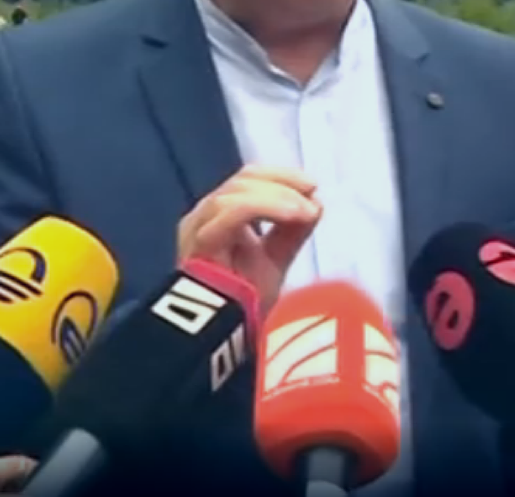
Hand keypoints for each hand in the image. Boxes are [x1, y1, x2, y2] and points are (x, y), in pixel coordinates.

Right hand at [177, 165, 321, 315]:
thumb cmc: (242, 302)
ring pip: (236, 192)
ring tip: (304, 211)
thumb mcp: (274, 260)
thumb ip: (291, 232)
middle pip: (242, 180)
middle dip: (282, 182)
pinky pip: (231, 212)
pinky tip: (292, 214)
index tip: (311, 185)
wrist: (220, 338)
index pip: (247, 180)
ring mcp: (198, 227)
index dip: (280, 176)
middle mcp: (204, 216)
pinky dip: (265, 206)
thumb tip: (316, 202)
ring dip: (277, 195)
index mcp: (220, 217)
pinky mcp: (200, 242)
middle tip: (311, 194)